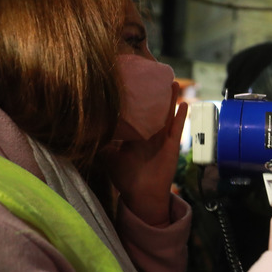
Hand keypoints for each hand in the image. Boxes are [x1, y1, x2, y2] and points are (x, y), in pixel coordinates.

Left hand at [102, 81, 187, 225]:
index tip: (136, 83)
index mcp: (135, 136)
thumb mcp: (108, 158)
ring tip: (173, 83)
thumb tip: (86, 130)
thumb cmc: (125, 178)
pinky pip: (177, 129)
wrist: (141, 195)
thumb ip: (101, 144)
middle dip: (156, 94)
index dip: (137, 100)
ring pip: (167, 115)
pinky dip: (181, 117)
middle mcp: (150, 135)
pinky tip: (185, 104)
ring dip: (171, 100)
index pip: (137, 114)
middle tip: (157, 76)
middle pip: (154, 110)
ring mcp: (162, 140)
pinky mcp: (172, 146)